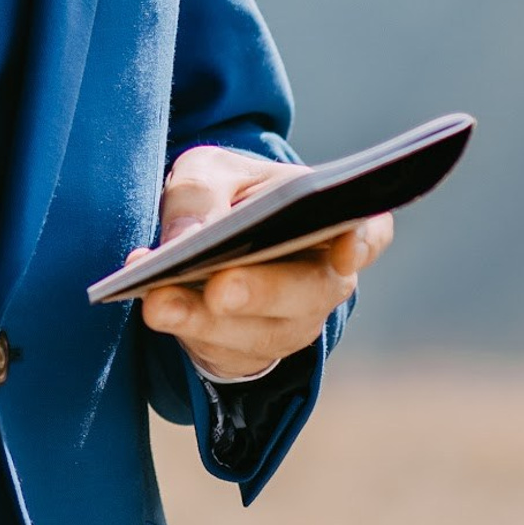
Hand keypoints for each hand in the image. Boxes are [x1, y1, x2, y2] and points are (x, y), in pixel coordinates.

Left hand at [129, 144, 393, 379]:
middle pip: (308, 292)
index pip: (370, 233)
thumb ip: (199, 193)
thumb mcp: (208, 172)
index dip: (363, 242)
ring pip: (260, 332)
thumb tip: (186, 237)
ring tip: (160, 302)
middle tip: (220, 287)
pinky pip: (222, 351)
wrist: (206, 238)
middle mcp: (324, 280)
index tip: (345, 249)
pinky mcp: (249, 353)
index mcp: (333, 221)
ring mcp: (291, 324)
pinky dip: (183, 329)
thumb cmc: (225, 195)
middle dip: (261, 291)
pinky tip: (153, 306)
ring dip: (206, 320)